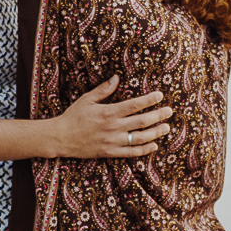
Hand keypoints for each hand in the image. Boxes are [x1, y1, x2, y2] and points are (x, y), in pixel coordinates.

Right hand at [51, 76, 171, 157]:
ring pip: (140, 138)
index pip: (134, 105)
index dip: (149, 100)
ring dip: (155, 133)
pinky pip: (131, 153)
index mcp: (109, 112)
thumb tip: (116, 77)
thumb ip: (103, 89)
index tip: (160, 95)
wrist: (61, 138)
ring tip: (166, 127)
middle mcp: (113, 127)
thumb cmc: (73, 116)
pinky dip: (144, 150)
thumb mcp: (87, 99)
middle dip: (158, 116)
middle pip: (142, 122)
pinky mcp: (110, 152)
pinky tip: (154, 145)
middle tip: (169, 111)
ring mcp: (113, 142)